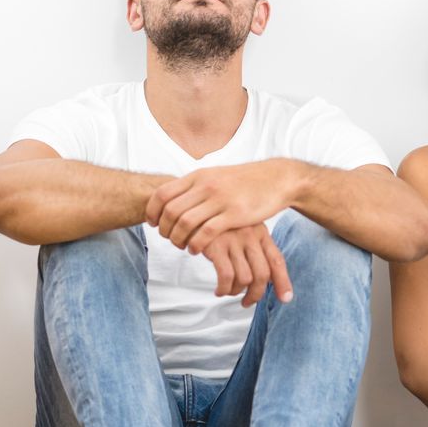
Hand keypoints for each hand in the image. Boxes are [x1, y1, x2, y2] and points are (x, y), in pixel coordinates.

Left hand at [147, 160, 304, 251]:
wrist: (275, 179)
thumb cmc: (243, 181)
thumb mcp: (214, 176)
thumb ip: (194, 186)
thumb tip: (172, 196)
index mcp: (198, 176)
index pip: (163, 193)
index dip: (152, 211)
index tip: (152, 224)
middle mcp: (206, 186)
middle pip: (171, 211)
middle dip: (164, 229)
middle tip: (167, 239)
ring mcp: (220, 199)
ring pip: (185, 223)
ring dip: (178, 239)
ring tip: (181, 246)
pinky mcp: (234, 214)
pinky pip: (206, 233)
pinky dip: (196, 244)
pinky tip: (196, 250)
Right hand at [198, 225, 293, 306]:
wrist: (193, 211)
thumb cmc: (219, 225)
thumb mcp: (242, 230)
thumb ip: (255, 249)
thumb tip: (266, 279)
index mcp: (261, 232)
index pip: (277, 260)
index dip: (283, 282)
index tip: (285, 299)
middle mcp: (250, 235)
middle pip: (262, 274)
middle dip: (256, 294)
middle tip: (247, 302)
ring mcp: (234, 240)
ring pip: (245, 278)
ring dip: (236, 292)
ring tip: (227, 291)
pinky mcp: (216, 246)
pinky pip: (227, 277)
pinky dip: (224, 289)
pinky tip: (219, 290)